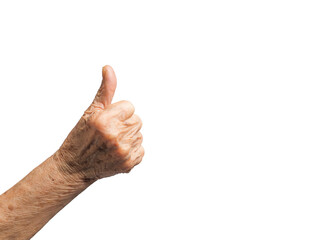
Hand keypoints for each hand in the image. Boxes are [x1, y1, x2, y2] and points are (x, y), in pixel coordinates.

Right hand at [54, 66, 143, 182]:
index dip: (118, 113)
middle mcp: (115, 136)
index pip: (130, 107)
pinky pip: (141, 150)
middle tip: (108, 134)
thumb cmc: (81, 137)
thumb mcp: (91, 111)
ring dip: (128, 138)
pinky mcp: (129, 164)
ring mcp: (123, 151)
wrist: (74, 167)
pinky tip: (117, 154)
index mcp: (105, 120)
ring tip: (111, 144)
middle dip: (124, 124)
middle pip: (137, 120)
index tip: (106, 122)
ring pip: (139, 135)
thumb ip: (105, 90)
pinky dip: (132, 151)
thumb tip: (108, 68)